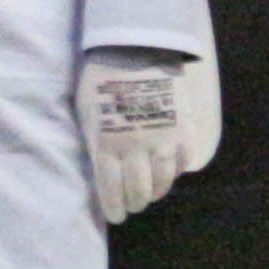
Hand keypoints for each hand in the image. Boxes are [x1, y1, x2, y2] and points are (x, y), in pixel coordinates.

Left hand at [82, 47, 196, 226]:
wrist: (135, 52)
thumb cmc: (99, 80)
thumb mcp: (85, 112)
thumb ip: (94, 141)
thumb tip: (99, 168)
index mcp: (106, 144)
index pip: (110, 189)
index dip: (113, 207)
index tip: (115, 217)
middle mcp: (135, 148)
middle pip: (138, 190)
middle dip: (134, 202)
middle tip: (132, 205)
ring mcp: (162, 140)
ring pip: (163, 181)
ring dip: (156, 193)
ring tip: (150, 195)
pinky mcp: (183, 130)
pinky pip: (182, 162)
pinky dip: (175, 172)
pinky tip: (168, 173)